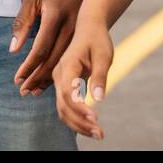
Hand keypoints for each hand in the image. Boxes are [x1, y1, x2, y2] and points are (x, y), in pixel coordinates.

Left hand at [11, 0, 89, 95]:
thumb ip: (22, 23)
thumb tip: (14, 49)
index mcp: (55, 15)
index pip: (41, 48)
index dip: (28, 66)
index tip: (17, 79)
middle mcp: (70, 24)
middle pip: (54, 58)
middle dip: (38, 77)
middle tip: (24, 91)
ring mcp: (80, 27)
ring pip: (66, 59)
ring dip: (50, 77)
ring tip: (35, 90)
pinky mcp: (84, 29)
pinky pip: (73, 53)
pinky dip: (62, 68)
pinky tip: (52, 77)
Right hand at [52, 18, 112, 139]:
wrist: (89, 28)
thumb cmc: (97, 40)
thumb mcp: (103, 55)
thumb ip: (100, 76)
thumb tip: (99, 99)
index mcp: (67, 65)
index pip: (68, 92)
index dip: (79, 107)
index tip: (95, 118)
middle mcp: (58, 75)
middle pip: (63, 105)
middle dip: (80, 122)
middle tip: (100, 134)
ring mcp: (59, 82)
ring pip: (63, 109)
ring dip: (78, 125)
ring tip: (98, 134)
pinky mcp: (63, 86)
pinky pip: (66, 106)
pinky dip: (77, 119)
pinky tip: (91, 127)